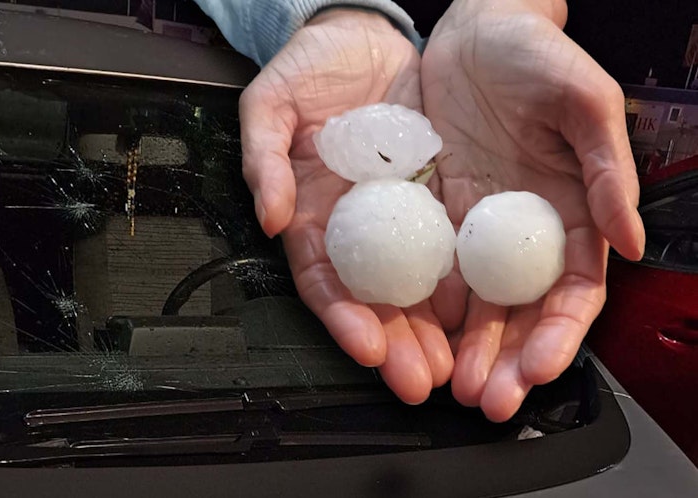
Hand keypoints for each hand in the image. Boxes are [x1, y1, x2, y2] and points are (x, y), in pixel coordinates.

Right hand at [240, 9, 452, 403]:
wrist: (365, 37)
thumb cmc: (309, 69)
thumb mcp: (272, 103)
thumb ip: (265, 158)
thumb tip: (272, 216)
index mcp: (311, 215)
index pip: (324, 281)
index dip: (343, 318)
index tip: (367, 346)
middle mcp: (357, 227)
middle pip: (375, 301)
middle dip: (397, 345)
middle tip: (420, 379)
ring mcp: (400, 217)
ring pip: (419, 288)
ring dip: (435, 333)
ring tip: (456, 367)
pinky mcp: (440, 199)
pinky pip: (456, 248)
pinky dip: (468, 286)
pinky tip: (484, 315)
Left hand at [421, 0, 644, 420]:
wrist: (474, 30)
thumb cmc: (538, 57)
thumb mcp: (585, 102)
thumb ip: (609, 171)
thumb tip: (630, 240)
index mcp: (570, 214)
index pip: (570, 294)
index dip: (557, 337)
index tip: (536, 371)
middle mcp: (520, 232)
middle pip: (517, 314)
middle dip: (504, 361)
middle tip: (484, 399)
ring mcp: (473, 227)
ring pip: (471, 304)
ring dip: (460, 349)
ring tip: (444, 383)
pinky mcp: (431, 213)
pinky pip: (424, 267)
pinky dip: (419, 305)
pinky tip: (409, 332)